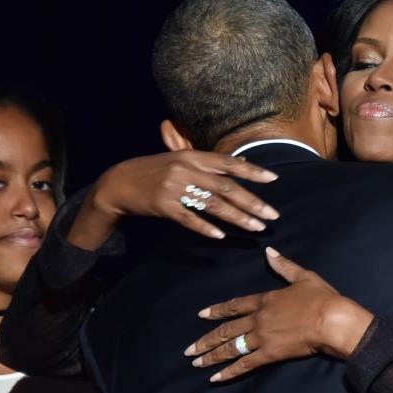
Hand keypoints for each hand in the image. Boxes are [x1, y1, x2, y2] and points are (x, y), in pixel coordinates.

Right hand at [68, 151, 279, 249]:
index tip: (273, 179)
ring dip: (237, 218)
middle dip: (252, 202)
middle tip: (272, 215)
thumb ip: (209, 162)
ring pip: (213, 205)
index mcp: (192, 156)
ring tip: (256, 228)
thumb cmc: (154, 171)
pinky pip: (189, 219)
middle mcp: (186, 169)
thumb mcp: (179, 159)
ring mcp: (174, 188)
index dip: (252, 171)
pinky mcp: (164, 206)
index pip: (228, 163)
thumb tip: (241, 163)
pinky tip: (221, 236)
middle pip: (226, 187)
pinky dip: (206, 228)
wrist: (119, 182)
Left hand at [184, 247, 373, 382]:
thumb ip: (284, 266)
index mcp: (265, 299)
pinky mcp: (270, 354)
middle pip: (227, 329)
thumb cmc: (321, 298)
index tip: (201, 315)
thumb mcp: (303, 276)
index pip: (235, 305)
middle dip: (206, 340)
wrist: (332, 320)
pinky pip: (245, 364)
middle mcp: (258, 319)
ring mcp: (262, 337)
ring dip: (211, 356)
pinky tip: (216, 378)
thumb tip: (269, 251)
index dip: (217, 310)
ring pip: (231, 347)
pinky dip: (229, 372)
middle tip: (188, 349)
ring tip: (196, 363)